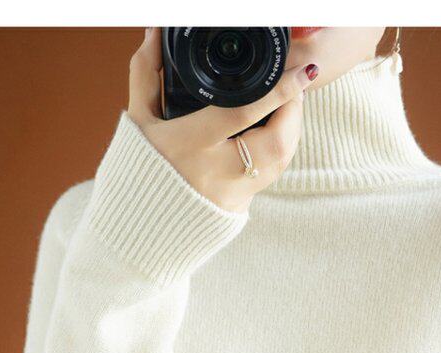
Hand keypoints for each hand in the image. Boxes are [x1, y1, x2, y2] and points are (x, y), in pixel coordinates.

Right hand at [127, 27, 318, 213]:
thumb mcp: (139, 121)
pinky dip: (280, 149)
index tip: (302, 72)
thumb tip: (153, 34)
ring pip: (280, 160)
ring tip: (290, 103)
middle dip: (295, 110)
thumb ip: (146, 74)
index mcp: (190, 144)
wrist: (141, 230)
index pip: (244, 113)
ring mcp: (233, 193)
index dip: (278, 92)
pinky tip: (278, 131)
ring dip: (292, 129)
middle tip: (298, 84)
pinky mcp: (240, 207)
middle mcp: (217, 172)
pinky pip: (271, 175)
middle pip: (276, 142)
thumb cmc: (138, 170)